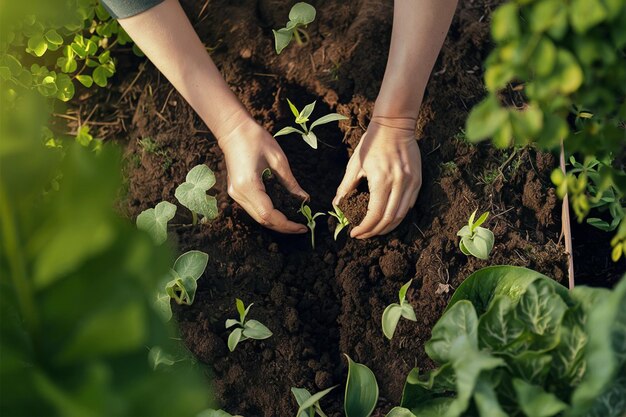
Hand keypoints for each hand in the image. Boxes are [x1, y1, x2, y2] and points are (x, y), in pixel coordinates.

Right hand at [219, 114, 308, 233]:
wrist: (233, 129)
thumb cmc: (256, 139)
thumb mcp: (278, 160)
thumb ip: (290, 183)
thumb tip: (304, 199)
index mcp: (248, 186)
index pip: (268, 214)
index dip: (287, 224)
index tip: (303, 226)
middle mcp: (239, 194)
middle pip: (262, 220)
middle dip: (283, 226)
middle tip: (302, 226)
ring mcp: (235, 194)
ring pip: (258, 217)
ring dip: (276, 221)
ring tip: (294, 221)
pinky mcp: (236, 191)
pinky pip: (254, 209)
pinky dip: (269, 213)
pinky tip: (282, 211)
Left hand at [333, 117, 421, 237]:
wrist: (395, 124)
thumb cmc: (372, 142)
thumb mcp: (355, 164)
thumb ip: (346, 187)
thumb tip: (336, 205)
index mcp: (381, 180)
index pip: (374, 215)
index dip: (364, 228)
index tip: (355, 233)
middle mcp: (399, 184)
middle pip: (389, 220)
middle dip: (375, 232)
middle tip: (363, 235)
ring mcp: (411, 182)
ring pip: (401, 215)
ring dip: (388, 227)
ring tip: (375, 230)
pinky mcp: (418, 180)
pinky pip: (409, 205)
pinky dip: (398, 215)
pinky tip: (388, 217)